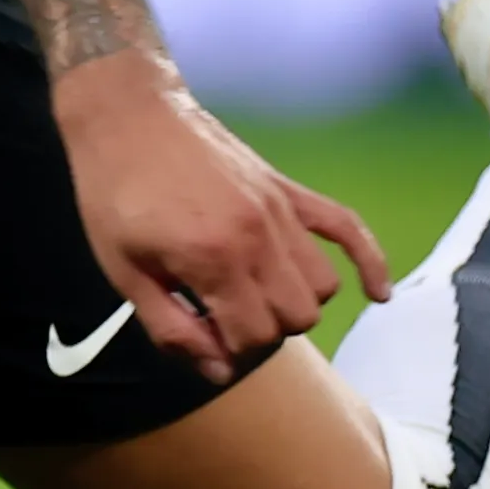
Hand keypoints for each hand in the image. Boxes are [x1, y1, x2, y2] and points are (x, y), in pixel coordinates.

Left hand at [47, 51, 392, 382]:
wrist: (127, 116)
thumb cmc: (112, 197)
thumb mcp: (123, 272)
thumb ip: (171, 328)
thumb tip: (217, 371)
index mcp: (213, 260)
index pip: (254, 337)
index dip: (228, 351)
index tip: (201, 336)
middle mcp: (258, 238)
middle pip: (296, 317)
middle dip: (262, 331)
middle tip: (222, 317)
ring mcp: (279, 211)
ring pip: (323, 286)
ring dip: (295, 303)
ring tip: (254, 296)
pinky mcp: (288, 190)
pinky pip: (347, 228)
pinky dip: (369, 262)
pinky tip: (377, 294)